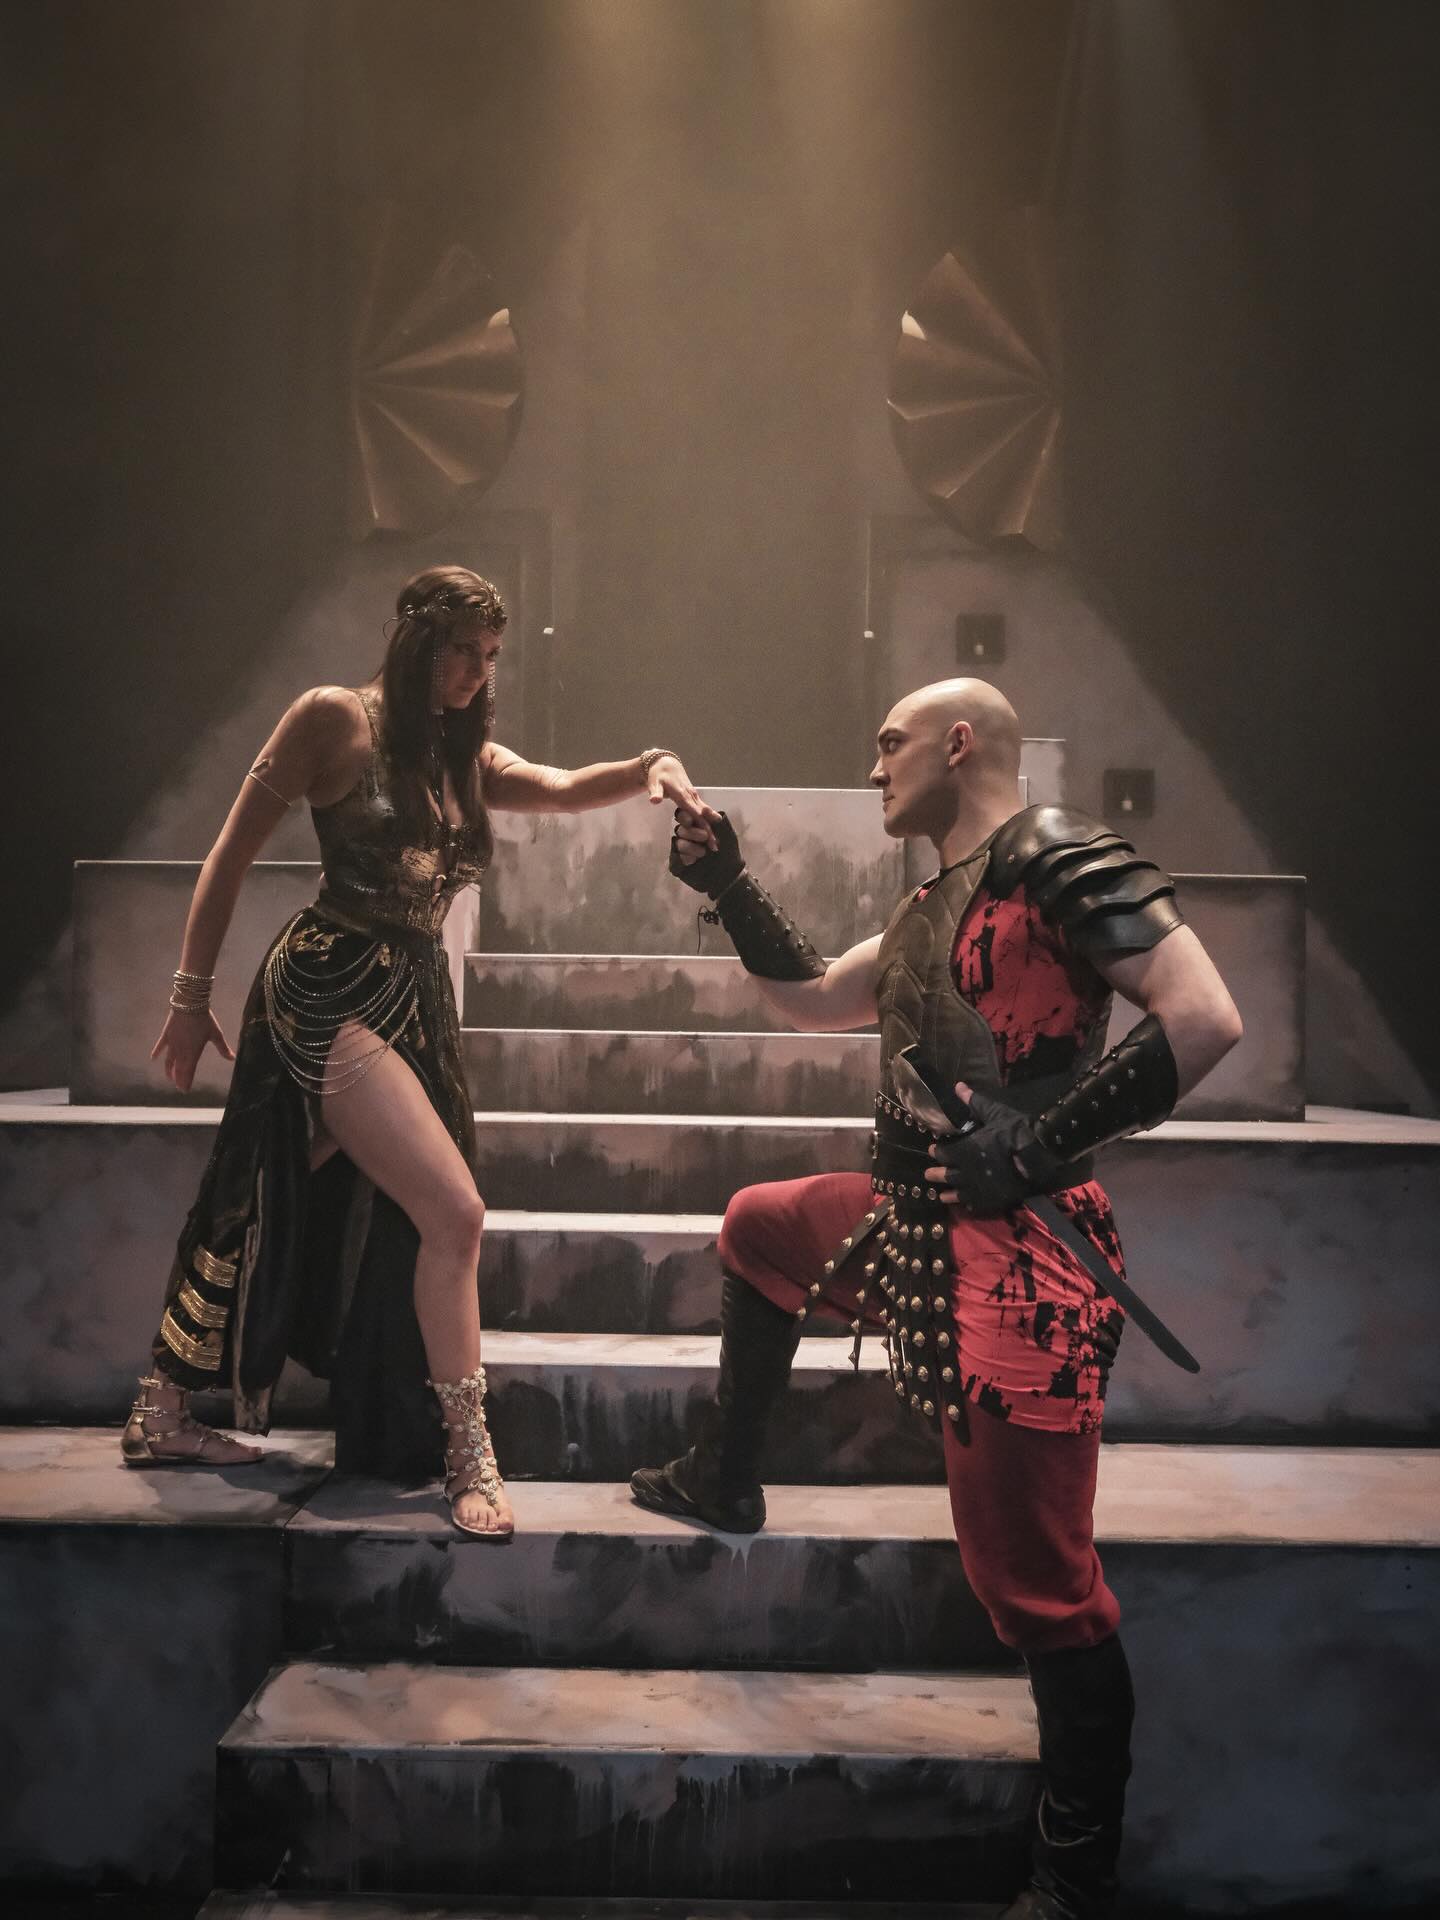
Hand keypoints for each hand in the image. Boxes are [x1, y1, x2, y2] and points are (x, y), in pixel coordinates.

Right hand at [150, 1007, 235, 1092]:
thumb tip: (232, 1058)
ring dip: (169, 1070)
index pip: (188, 1072)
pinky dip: (156, 1052)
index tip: (185, 1090)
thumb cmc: (204, 1020)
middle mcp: (181, 1051)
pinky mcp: (166, 1035)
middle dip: (178, 1079)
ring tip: (169, 1077)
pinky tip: (153, 1058)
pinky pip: (160, 1046)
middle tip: (179, 1087)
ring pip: (168, 1061)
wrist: (190, 1005)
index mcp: (193, 1053)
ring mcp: (172, 1043)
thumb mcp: (216, 1034)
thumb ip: (223, 1048)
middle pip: (178, 1069)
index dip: (186, 1081)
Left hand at [646, 755, 720, 848]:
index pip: (695, 812)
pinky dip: (708, 820)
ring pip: (705, 813)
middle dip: (709, 831)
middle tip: (715, 847)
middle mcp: (692, 796)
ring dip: (711, 828)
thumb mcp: (654, 783)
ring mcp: (694, 796)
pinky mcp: (694, 797)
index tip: (708, 837)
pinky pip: (703, 810)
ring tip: (715, 844)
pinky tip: (711, 830)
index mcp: (683, 795)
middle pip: (703, 816)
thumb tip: (654, 801)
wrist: (666, 763)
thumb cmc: (658, 775)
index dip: (702, 824)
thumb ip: (655, 793)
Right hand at [669, 809, 744, 895]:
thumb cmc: (729, 852)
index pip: (684, 815)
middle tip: (704, 837)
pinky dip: (684, 858)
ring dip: (690, 846)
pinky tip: (693, 861)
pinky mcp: (678, 864)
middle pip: (679, 828)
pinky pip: (675, 857)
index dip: (685, 816)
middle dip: (691, 831)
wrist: (729, 875)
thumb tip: (707, 810)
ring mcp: (681, 851)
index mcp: (697, 826)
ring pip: (677, 842)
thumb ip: (717, 820)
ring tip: (703, 853)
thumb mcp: (726, 833)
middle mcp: (687, 836)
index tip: (692, 819)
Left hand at [924, 1081, 1064, 1212]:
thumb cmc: (1016, 1134)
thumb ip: (975, 1102)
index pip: (944, 1154)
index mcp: (965, 1151)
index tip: (933, 1150)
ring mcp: (979, 1189)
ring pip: (957, 1193)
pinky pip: (975, 1205)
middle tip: (928, 1174)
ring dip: (948, 1193)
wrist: (1038, 1160)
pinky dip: (967, 1204)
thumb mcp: (995, 1114)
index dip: (938, 1152)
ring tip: (941, 1195)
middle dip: (936, 1173)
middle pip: (946, 1175)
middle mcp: (967, 1172)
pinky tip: (965, 1204)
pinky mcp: (991, 1201)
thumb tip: (958, 1086)